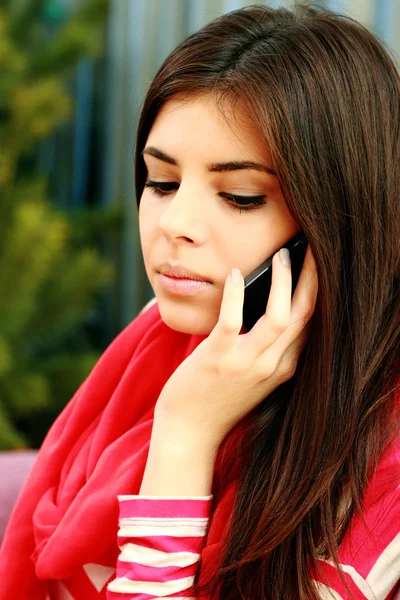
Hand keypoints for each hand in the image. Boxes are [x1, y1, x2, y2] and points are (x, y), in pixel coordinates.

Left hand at [155, 245, 318, 448]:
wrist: (189, 432)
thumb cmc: (218, 397)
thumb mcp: (254, 376)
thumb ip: (267, 347)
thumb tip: (270, 304)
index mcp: (284, 368)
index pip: (311, 323)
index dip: (318, 291)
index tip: (317, 265)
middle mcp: (272, 366)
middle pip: (305, 315)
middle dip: (313, 278)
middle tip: (312, 248)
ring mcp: (246, 363)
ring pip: (281, 317)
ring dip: (284, 282)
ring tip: (281, 255)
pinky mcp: (218, 359)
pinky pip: (232, 321)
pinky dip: (235, 294)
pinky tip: (233, 275)